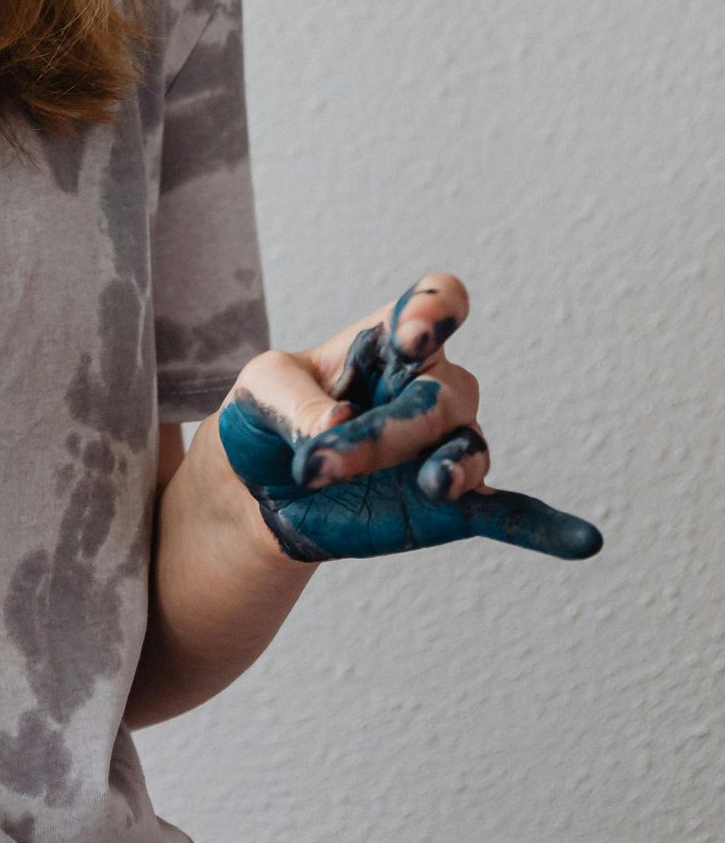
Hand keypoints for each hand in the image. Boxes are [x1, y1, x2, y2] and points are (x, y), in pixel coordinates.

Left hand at [216, 273, 602, 564]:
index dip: (434, 312)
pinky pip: (508, 513)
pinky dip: (545, 527)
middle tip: (319, 462)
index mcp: (387, 340)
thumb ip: (296, 404)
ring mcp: (441, 448)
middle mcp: (427, 387)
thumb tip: (336, 433)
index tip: (412, 334)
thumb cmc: (269, 417)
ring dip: (448, 468)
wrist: (263, 490)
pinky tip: (584, 541)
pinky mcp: (449, 506)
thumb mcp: (259, 391)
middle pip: (438, 394)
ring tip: (431, 487)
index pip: (434, 301)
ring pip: (464, 448)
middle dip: (386, 430)